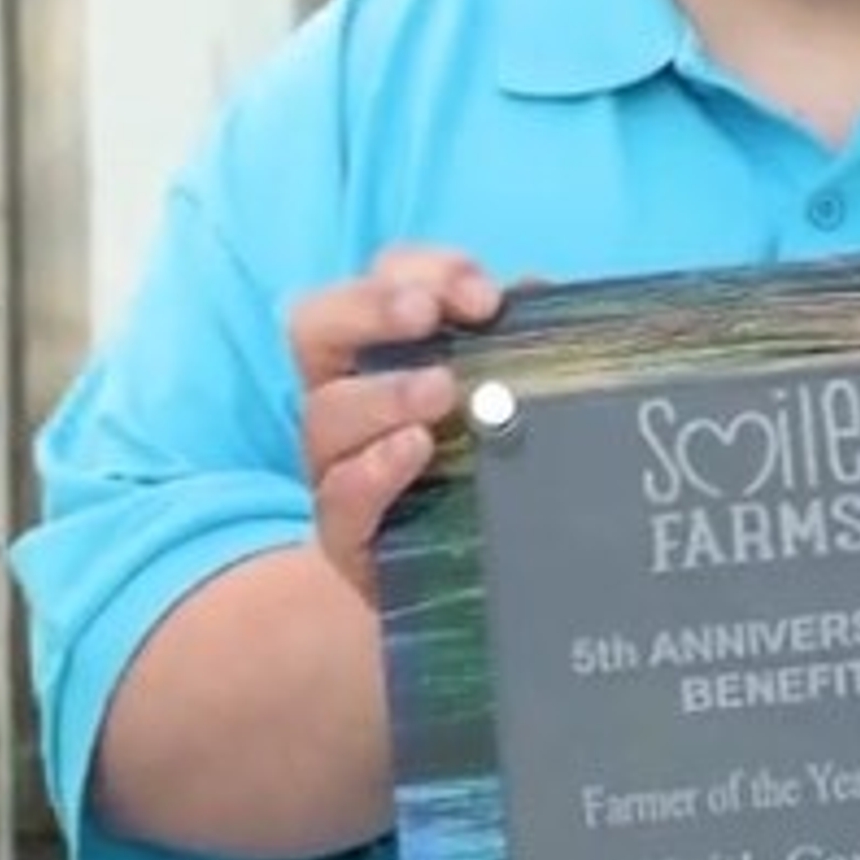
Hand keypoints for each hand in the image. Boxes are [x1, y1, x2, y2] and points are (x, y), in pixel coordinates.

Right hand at [285, 243, 505, 592]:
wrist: (481, 588)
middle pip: (318, 326)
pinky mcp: (345, 537)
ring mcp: (335, 467)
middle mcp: (344, 398)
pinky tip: (416, 450)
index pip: (380, 281)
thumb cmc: (492, 474)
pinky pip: (337, 497)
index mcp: (381, 350)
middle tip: (429, 314)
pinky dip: (374, 469)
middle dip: (372, 307)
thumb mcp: (512, 401)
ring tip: (442, 391)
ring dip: (384, 392)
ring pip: (326, 413)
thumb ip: (518, 347)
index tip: (482, 294)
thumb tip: (541, 291)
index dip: (422, 270)